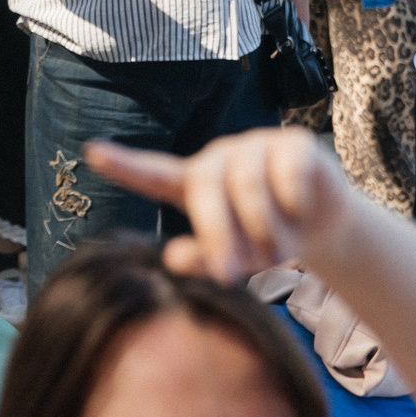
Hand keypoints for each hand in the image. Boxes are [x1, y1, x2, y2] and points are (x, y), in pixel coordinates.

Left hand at [85, 127, 354, 280]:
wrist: (324, 225)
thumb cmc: (266, 237)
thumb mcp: (237, 256)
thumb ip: (205, 258)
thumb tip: (173, 260)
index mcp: (194, 184)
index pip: (153, 173)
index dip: (124, 164)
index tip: (91, 153)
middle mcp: (219, 159)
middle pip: (205, 188)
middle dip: (216, 234)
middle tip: (228, 273)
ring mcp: (255, 146)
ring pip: (249, 186)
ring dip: (265, 230)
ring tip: (278, 252)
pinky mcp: (293, 143)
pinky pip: (288, 171)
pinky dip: (293, 201)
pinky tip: (299, 212)